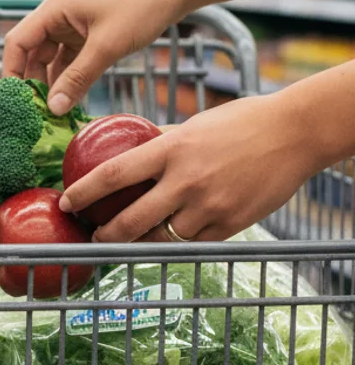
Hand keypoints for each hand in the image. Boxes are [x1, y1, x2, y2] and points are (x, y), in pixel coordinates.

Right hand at [2, 0, 187, 115]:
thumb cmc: (141, 6)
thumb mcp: (106, 47)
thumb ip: (78, 79)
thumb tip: (54, 108)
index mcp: (54, 9)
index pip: (17, 42)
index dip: (12, 71)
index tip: (15, 100)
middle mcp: (58, 16)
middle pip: (32, 53)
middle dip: (33, 82)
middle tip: (37, 112)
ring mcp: (73, 25)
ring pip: (51, 59)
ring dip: (52, 83)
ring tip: (54, 111)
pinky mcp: (89, 34)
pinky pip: (70, 59)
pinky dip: (69, 78)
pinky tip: (71, 98)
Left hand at [59, 92, 313, 242]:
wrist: (297, 133)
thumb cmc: (242, 122)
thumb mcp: (193, 125)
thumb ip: (162, 141)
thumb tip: (131, 148)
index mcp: (171, 150)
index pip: (113, 175)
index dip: (83, 193)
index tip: (66, 203)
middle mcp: (186, 181)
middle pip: (131, 220)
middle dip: (106, 235)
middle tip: (95, 237)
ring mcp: (210, 205)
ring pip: (162, 237)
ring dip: (143, 242)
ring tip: (132, 240)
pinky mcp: (232, 224)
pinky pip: (193, 242)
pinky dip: (179, 241)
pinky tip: (171, 237)